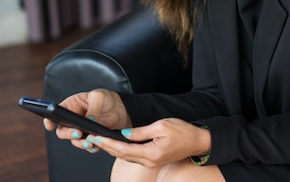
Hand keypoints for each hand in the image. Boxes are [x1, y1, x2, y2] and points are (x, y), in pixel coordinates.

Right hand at [43, 89, 130, 149]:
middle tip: (78, 133)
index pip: (56, 113)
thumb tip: (90, 120)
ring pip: (74, 141)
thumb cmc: (106, 98)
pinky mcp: (90, 137)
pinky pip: (87, 146)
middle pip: (62, 131)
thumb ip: (94, 108)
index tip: (50, 125)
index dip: (49, 120)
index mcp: (71, 106)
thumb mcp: (99, 97)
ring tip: (89, 142)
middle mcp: (73, 120)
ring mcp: (81, 130)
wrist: (121, 109)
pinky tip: (96, 145)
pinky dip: (91, 147)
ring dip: (80, 143)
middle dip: (68, 134)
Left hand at [86, 118, 210, 167]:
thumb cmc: (183, 131)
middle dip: (106, 147)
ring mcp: (150, 162)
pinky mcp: (152, 160)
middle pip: (122, 155)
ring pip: (126, 157)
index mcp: (151, 153)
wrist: (197, 141)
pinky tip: (115, 144)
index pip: (124, 149)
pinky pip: (133, 156)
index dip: (109, 143)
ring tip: (99, 140)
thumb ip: (141, 131)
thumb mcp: (161, 126)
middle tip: (92, 138)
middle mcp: (149, 161)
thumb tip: (124, 133)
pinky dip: (122, 150)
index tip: (97, 136)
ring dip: (112, 149)